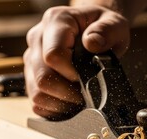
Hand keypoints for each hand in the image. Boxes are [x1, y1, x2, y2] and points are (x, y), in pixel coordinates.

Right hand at [23, 5, 129, 119]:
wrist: (93, 27)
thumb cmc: (102, 26)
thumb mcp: (114, 23)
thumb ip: (107, 30)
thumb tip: (93, 43)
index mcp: (56, 22)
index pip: (53, 55)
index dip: (72, 74)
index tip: (87, 78)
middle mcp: (38, 39)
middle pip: (42, 78)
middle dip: (68, 94)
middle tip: (87, 96)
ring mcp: (32, 59)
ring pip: (37, 94)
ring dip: (61, 104)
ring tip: (80, 100)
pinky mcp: (31, 76)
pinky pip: (37, 102)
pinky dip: (54, 109)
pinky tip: (70, 104)